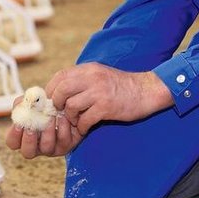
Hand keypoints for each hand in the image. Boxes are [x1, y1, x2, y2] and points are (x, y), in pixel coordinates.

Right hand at [4, 102, 81, 158]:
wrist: (66, 106)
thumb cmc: (45, 107)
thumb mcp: (32, 103)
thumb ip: (22, 102)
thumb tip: (21, 103)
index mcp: (24, 137)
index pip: (13, 143)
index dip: (14, 135)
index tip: (18, 124)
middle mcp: (36, 146)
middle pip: (27, 152)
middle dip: (28, 140)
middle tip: (31, 127)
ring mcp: (51, 148)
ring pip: (46, 147)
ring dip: (47, 131)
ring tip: (50, 117)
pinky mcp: (66, 145)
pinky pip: (63, 141)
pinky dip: (63, 127)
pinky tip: (62, 116)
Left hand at [47, 63, 172, 136]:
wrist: (147, 91)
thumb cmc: (121, 86)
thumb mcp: (100, 75)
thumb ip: (82, 80)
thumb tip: (59, 92)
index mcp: (89, 69)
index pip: (60, 76)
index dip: (51, 90)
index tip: (51, 102)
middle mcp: (92, 77)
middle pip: (61, 90)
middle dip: (57, 104)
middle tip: (62, 113)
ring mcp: (99, 92)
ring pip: (71, 106)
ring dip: (70, 117)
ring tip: (77, 121)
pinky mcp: (107, 107)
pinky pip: (85, 119)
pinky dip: (82, 127)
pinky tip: (86, 128)